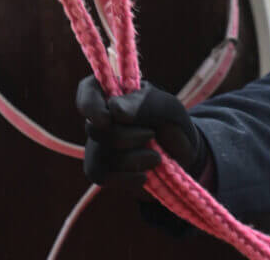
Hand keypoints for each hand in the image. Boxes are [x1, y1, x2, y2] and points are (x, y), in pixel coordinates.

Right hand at [76, 76, 208, 188]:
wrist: (183, 156)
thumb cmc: (172, 121)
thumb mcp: (166, 107)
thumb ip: (142, 104)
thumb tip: (114, 111)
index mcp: (111, 91)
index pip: (87, 91)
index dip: (90, 105)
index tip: (107, 119)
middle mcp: (99, 115)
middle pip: (95, 129)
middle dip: (127, 137)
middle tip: (152, 134)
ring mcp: (98, 143)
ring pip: (99, 155)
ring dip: (133, 159)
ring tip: (156, 158)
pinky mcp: (102, 169)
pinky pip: (101, 176)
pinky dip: (127, 178)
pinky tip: (144, 175)